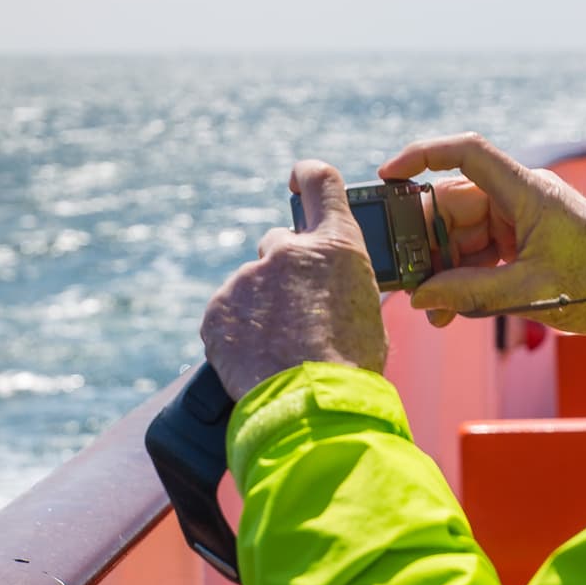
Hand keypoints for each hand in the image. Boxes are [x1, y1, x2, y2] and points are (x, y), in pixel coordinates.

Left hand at [201, 160, 389, 399]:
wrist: (311, 408)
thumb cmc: (351, 368)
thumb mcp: (366, 312)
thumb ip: (342, 283)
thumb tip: (333, 286)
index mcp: (335, 246)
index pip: (319, 181)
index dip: (306, 176)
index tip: (296, 179)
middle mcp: (287, 252)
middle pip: (278, 245)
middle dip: (284, 273)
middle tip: (296, 315)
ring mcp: (248, 279)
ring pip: (252, 286)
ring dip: (262, 309)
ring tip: (280, 350)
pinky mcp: (218, 309)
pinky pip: (227, 313)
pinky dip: (238, 332)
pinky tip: (256, 357)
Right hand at [379, 133, 585, 335]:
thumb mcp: (529, 293)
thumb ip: (469, 293)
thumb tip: (421, 298)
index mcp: (528, 191)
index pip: (467, 153)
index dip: (422, 155)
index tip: (388, 176)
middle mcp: (522, 196)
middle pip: (454, 204)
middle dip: (428, 242)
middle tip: (407, 277)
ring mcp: (524, 218)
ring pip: (464, 233)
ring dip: (445, 269)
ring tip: (433, 309)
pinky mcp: (527, 239)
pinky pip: (482, 251)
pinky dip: (465, 276)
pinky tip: (450, 307)